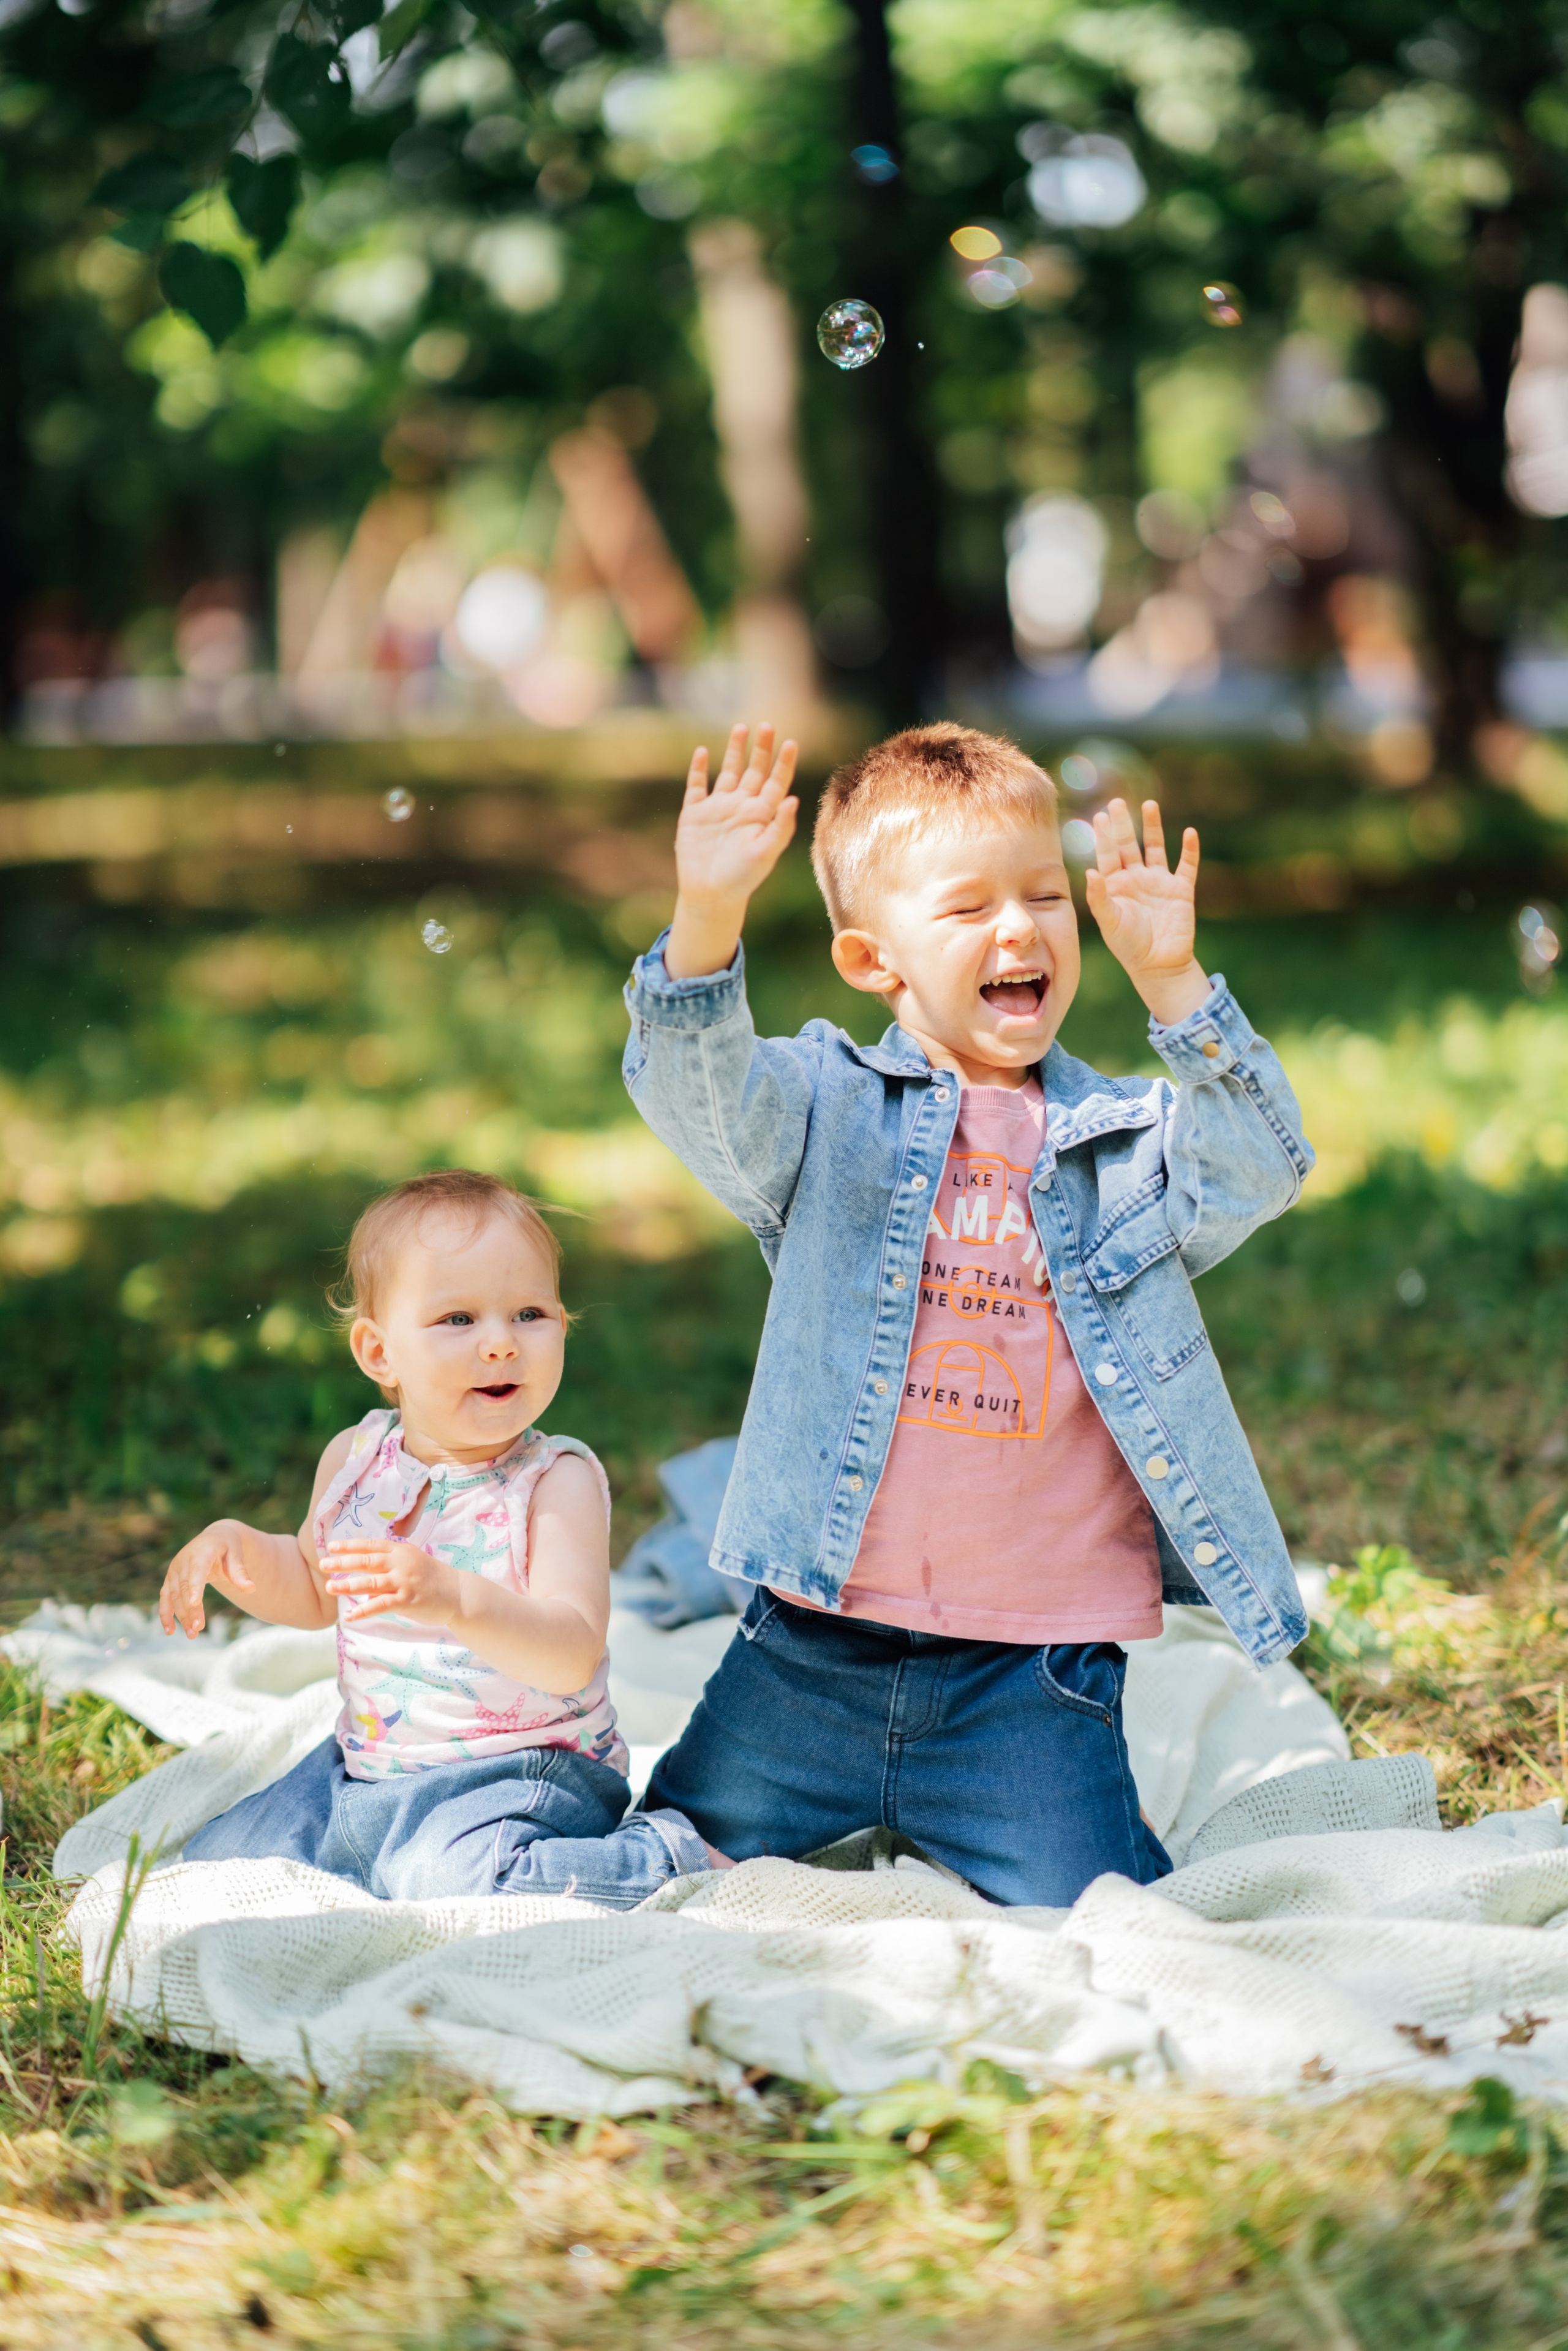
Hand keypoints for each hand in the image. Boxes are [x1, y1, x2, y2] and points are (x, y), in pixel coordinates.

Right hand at [159, 1520, 253, 1639]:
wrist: (215, 1538)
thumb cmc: (228, 1548)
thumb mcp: (237, 1556)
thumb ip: (241, 1573)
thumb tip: (251, 1589)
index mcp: (202, 1552)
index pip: (197, 1570)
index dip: (195, 1586)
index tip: (195, 1603)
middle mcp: (184, 1560)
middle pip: (185, 1588)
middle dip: (190, 1609)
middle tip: (198, 1628)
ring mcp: (174, 1570)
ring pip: (175, 1596)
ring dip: (181, 1616)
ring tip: (192, 1634)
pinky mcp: (170, 1580)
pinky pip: (165, 1598)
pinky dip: (166, 1614)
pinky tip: (170, 1631)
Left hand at [323, 1540, 459, 1629]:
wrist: (458, 1593)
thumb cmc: (431, 1578)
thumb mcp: (411, 1564)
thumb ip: (388, 1568)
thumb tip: (364, 1584)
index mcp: (401, 1551)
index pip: (371, 1545)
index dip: (350, 1545)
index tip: (331, 1546)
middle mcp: (401, 1563)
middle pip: (367, 1561)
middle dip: (343, 1562)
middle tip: (323, 1564)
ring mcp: (404, 1582)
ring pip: (370, 1583)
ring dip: (348, 1585)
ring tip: (330, 1587)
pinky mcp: (407, 1600)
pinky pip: (380, 1605)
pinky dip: (363, 1610)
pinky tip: (350, 1615)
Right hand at [665, 721, 797, 976]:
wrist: (710, 894)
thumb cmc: (743, 878)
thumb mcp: (765, 853)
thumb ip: (780, 827)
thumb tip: (793, 799)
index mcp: (761, 815)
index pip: (776, 782)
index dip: (784, 763)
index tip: (791, 743)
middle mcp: (742, 807)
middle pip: (755, 771)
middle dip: (761, 749)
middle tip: (767, 725)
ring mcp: (718, 809)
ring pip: (729, 772)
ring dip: (735, 751)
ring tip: (741, 728)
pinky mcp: (695, 814)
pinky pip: (697, 786)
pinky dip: (699, 769)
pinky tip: (703, 751)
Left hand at [1084, 797, 1209, 1025]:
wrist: (1159, 966)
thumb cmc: (1129, 946)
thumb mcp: (1110, 922)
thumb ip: (1099, 897)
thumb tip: (1089, 871)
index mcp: (1116, 886)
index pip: (1107, 855)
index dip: (1104, 836)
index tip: (1099, 816)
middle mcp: (1136, 879)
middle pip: (1129, 845)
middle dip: (1123, 824)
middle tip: (1117, 802)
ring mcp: (1159, 883)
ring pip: (1156, 848)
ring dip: (1153, 827)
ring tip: (1149, 804)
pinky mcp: (1181, 890)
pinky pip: (1187, 866)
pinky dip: (1190, 850)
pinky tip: (1190, 832)